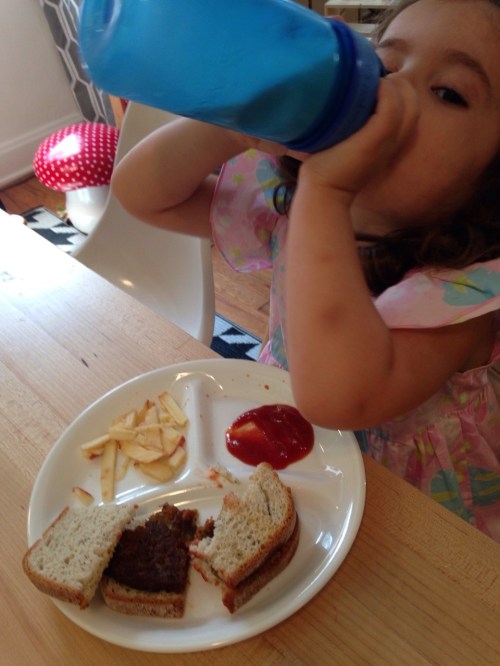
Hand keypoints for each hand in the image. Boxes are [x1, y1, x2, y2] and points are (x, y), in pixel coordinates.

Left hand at [298, 77, 418, 201]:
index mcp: (390, 142)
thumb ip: (351, 129)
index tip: (373, 87)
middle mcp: (394, 141)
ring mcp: (388, 140)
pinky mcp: (376, 138)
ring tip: (370, 83)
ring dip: (392, 85)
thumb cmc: (328, 168)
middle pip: (413, 102)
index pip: (410, 109)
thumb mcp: (346, 146)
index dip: (398, 92)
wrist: (323, 191)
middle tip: (371, 82)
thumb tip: (334, 106)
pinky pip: (392, 106)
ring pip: (408, 100)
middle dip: (398, 85)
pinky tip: (369, 87)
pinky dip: (385, 91)